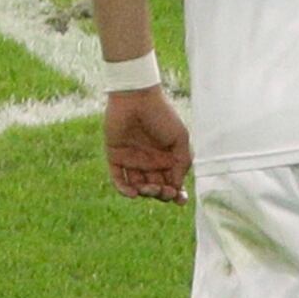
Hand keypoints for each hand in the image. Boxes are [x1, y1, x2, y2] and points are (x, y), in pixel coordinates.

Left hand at [105, 86, 190, 201]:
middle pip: (156, 188)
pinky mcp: (116, 157)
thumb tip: (177, 186)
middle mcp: (150, 161)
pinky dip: (124, 190)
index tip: (180, 199)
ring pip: (138, 187)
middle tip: (163, 189)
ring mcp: (132, 160)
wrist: (136, 97)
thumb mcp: (180, 138)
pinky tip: (133, 192)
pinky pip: (118, 179)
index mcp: (167, 158)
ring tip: (148, 187)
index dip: (177, 195)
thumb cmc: (162, 115)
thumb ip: (182, 162)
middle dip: (161, 194)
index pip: (172, 183)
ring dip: (145, 193)